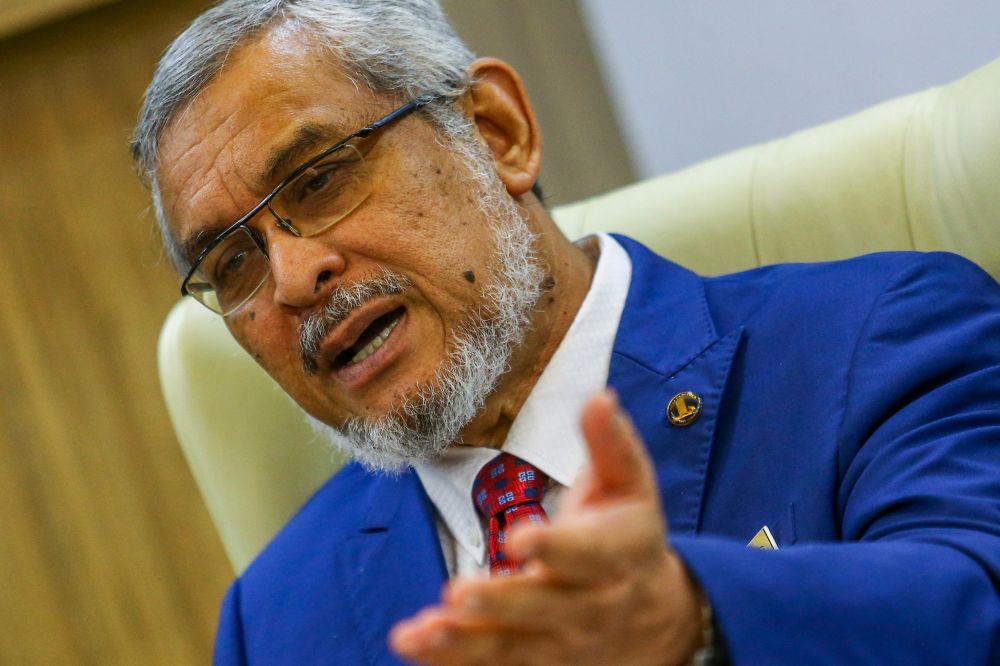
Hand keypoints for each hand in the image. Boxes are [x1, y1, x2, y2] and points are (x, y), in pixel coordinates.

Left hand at [390, 390, 703, 664]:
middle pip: (546, 607)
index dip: (556, 546)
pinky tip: (414, 644)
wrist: (655, 613)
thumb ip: (611, 442)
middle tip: (458, 593)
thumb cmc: (629, 533)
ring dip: (465, 640)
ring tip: (422, 630)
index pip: (588, 552)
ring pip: (513, 645)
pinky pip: (494, 664)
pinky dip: (453, 658)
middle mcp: (593, 603)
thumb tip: (598, 396)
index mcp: (618, 552)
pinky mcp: (537, 657)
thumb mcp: (630, 483)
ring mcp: (563, 638)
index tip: (520, 537)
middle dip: (503, 602)